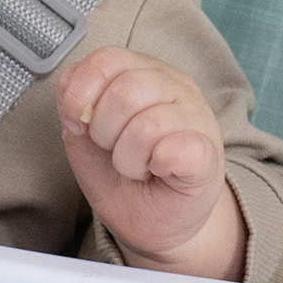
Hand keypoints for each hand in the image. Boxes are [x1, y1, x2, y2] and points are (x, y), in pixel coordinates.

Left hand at [57, 48, 248, 278]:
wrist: (156, 222)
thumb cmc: (123, 176)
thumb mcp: (85, 138)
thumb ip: (75, 107)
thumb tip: (74, 95)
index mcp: (141, 73)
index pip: (104, 60)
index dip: (79, 95)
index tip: (77, 126)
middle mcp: (173, 86)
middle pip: (124, 90)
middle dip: (104, 132)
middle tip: (114, 152)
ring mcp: (196, 117)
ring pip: (147, 125)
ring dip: (127, 159)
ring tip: (137, 167)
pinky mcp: (208, 154)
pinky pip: (176, 149)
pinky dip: (156, 166)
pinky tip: (158, 171)